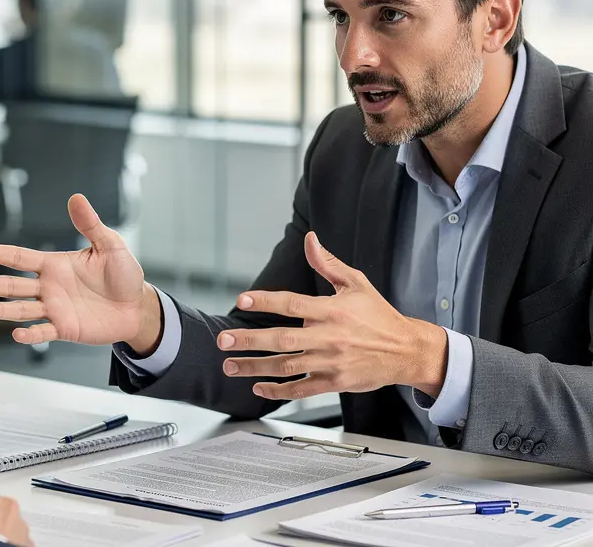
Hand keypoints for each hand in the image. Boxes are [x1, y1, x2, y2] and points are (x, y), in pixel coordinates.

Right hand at [0, 194, 161, 350]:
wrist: (138, 307)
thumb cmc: (124, 275)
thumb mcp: (110, 246)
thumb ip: (90, 225)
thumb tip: (76, 198)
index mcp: (54, 265)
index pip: (20, 257)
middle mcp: (49, 287)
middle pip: (12, 285)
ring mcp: (54, 309)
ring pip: (21, 310)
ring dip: (0, 310)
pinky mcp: (65, 329)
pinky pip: (43, 333)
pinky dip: (31, 335)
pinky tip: (17, 334)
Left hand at [219, 232, 448, 399]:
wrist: (407, 350)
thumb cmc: (378, 315)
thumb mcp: (356, 284)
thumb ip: (328, 263)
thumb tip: (310, 239)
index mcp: (331, 310)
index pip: (292, 303)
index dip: (265, 301)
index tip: (242, 300)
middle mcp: (328, 337)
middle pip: (282, 339)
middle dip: (249, 340)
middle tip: (223, 340)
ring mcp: (330, 362)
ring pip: (286, 366)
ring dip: (254, 367)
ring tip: (230, 365)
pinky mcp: (334, 382)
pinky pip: (301, 389)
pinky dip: (278, 390)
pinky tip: (258, 386)